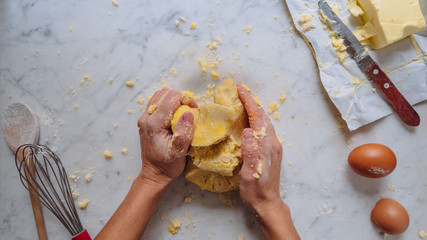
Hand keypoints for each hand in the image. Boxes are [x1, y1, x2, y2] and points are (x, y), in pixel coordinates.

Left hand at [137, 88, 196, 186]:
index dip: (186, 100)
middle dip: (181, 98)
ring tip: (182, 113)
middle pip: (165, 93)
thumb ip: (184, 132)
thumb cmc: (167, 165)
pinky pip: (156, 103)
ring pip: (159, 95)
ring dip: (174, 100)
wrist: (153, 174)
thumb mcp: (179, 152)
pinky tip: (174, 115)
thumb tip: (188, 113)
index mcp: (154, 123)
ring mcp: (144, 118)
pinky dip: (167, 104)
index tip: (194, 111)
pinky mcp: (145, 120)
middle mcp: (146, 117)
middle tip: (190, 112)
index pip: (171, 98)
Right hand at [237, 82, 299, 239]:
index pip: (257, 117)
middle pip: (262, 115)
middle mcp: (272, 142)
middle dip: (251, 100)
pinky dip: (256, 118)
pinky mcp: (270, 150)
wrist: (267, 202)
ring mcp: (273, 146)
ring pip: (264, 121)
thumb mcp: (250, 172)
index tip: (239, 88)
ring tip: (244, 99)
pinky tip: (250, 119)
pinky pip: (263, 128)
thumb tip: (247, 131)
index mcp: (266, 145)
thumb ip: (250, 151)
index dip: (248, 101)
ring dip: (254, 108)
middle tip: (240, 89)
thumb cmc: (256, 189)